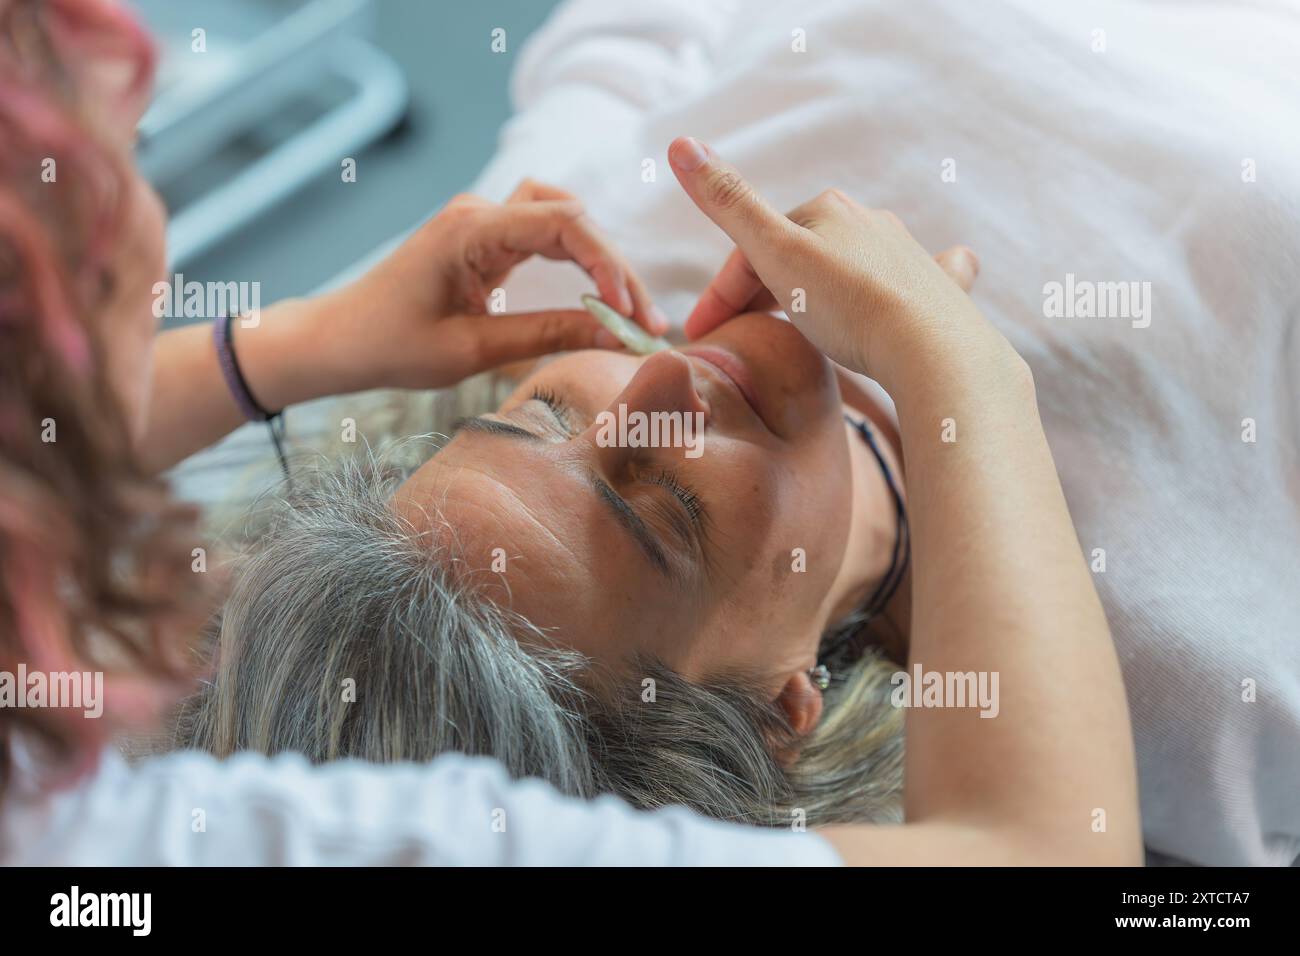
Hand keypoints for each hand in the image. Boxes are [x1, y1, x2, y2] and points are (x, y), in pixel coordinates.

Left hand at [322, 179, 667, 390]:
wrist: (337, 340)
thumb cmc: (392, 346)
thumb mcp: (474, 349)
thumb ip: (548, 334)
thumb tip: (616, 335)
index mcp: (471, 230)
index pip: (564, 224)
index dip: (608, 266)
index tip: (631, 314)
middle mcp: (478, 213)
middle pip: (571, 216)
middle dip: (614, 267)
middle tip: (645, 322)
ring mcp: (479, 221)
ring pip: (561, 217)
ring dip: (598, 258)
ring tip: (626, 307)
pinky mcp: (481, 238)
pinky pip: (541, 232)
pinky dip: (575, 258)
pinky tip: (595, 293)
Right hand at [667, 137, 995, 391]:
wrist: (929, 348)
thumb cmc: (846, 305)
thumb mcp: (774, 253)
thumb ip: (728, 203)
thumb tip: (679, 143)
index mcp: (824, 208)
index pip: (755, 248)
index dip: (722, 291)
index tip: (702, 333)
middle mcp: (868, 220)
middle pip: (800, 257)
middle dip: (768, 293)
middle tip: (744, 340)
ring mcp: (907, 253)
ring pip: (854, 264)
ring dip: (826, 288)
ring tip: (808, 330)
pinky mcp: (941, 287)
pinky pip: (932, 270)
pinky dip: (926, 271)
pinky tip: (939, 268)